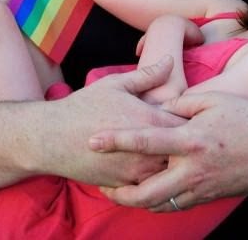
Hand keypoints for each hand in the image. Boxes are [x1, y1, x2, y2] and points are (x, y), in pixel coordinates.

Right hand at [43, 57, 186, 186]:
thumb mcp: (116, 84)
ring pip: (171, 172)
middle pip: (184, 151)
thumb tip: (170, 61)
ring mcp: (138, 171)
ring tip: (175, 156)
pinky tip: (155, 170)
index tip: (194, 117)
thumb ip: (147, 75)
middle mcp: (148, 149)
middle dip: (188, 145)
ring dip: (174, 164)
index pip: (188, 123)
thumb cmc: (83, 107)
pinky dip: (156, 179)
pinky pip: (152, 186)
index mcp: (149, 120)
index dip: (194, 120)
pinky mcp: (126, 185)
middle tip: (191, 140)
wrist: (52, 139)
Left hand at [90, 92, 247, 209]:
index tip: (93, 140)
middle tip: (103, 187)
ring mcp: (203, 188)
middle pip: (147, 193)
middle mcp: (194, 169)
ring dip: (138, 202)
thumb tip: (156, 107)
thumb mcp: (213, 100)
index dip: (116, 141)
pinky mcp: (211, 197)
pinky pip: (178, 205)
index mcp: (192, 140)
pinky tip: (149, 192)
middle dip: (120, 194)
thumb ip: (180, 104)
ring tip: (120, 191)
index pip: (146, 142)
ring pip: (161, 205)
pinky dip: (159, 202)